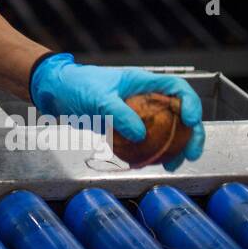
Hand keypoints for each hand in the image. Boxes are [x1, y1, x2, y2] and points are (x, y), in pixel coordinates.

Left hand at [31, 53, 204, 169]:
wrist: (56, 93)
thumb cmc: (76, 85)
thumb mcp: (98, 97)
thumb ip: (119, 114)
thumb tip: (140, 135)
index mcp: (143, 82)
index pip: (177, 88)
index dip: (190, 103)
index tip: (190, 121)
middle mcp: (145, 97)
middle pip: (178, 113)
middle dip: (191, 134)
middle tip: (191, 154)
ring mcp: (138, 113)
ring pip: (165, 131)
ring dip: (173, 149)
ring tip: (172, 165)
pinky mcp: (126, 128)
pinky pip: (145, 142)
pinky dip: (150, 154)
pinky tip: (149, 166)